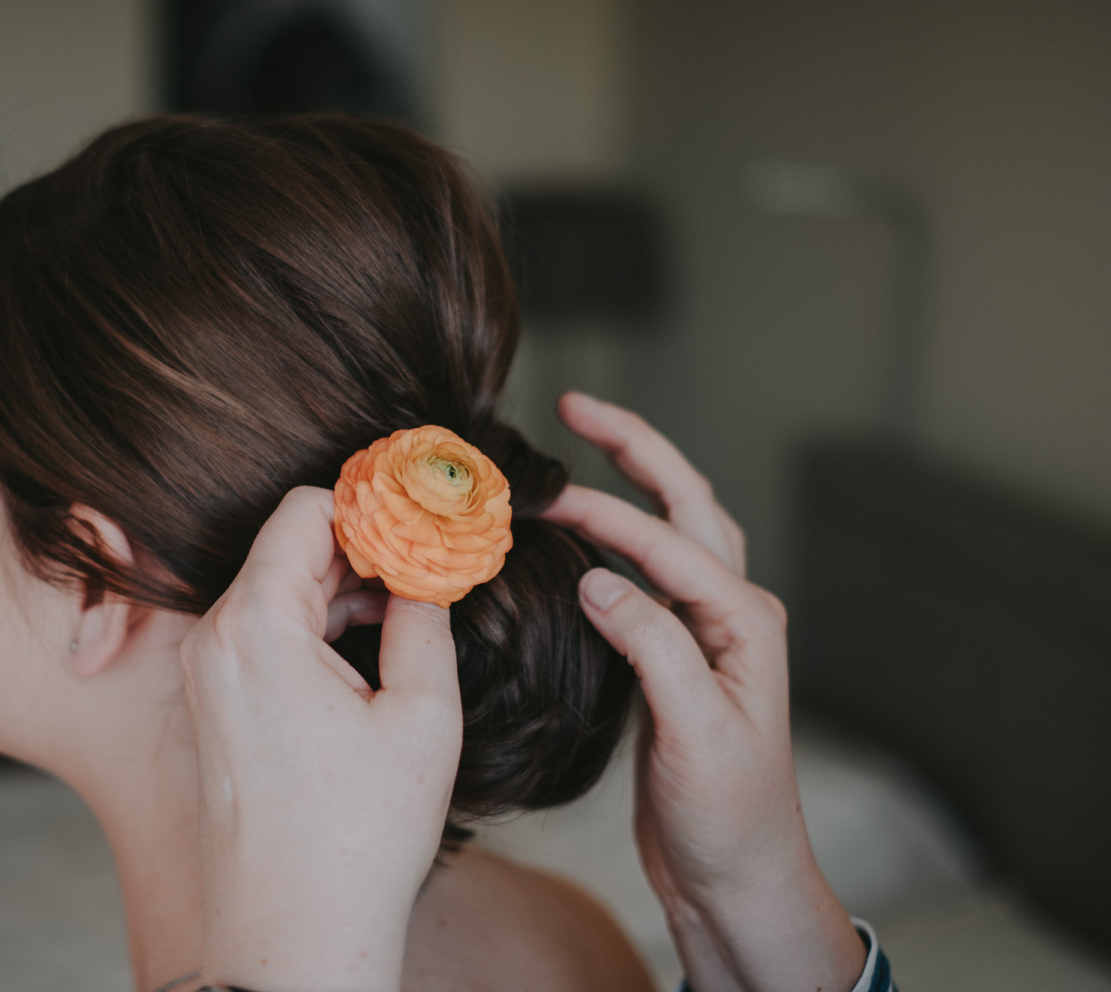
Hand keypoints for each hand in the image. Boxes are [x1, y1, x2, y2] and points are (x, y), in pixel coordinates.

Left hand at [179, 486, 461, 991]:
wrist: (293, 937)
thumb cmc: (356, 838)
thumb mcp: (422, 716)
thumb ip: (425, 618)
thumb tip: (430, 567)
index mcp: (256, 626)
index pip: (304, 509)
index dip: (369, 503)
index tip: (423, 513)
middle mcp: (214, 638)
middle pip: (289, 545)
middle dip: (362, 544)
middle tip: (431, 557)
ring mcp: (205, 674)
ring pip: (277, 587)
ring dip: (340, 586)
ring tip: (409, 608)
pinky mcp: (212, 705)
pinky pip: (262, 632)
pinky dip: (312, 624)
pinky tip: (368, 647)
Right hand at [544, 392, 865, 991]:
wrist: (739, 878)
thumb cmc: (730, 816)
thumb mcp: (695, 734)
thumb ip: (654, 650)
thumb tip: (599, 581)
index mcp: (745, 624)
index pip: (669, 544)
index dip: (605, 514)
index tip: (540, 500)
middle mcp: (732, 614)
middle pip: (688, 504)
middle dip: (634, 448)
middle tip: (575, 407)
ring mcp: (707, 632)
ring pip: (675, 528)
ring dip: (635, 478)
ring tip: (582, 440)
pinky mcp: (677, 656)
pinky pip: (651, 570)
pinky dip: (620, 534)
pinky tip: (584, 533)